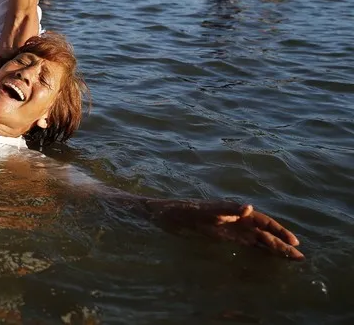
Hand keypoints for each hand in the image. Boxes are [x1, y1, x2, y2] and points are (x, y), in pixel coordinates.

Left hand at [150, 199, 302, 259]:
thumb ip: (226, 209)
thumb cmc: (183, 210)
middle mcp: (235, 218)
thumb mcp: (204, 210)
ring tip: (289, 257)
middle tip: (299, 256)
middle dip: (280, 242)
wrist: (164, 214)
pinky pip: (244, 242)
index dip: (278, 231)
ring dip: (272, 247)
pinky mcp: (221, 234)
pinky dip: (257, 248)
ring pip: (256, 238)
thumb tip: (250, 207)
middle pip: (262, 232)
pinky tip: (264, 253)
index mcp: (234, 211)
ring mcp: (229, 227)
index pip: (262, 221)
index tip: (293, 242)